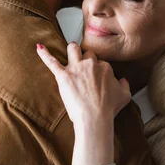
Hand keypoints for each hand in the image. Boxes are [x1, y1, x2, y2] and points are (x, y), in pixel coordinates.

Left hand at [37, 42, 130, 164]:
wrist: (95, 118)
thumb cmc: (109, 108)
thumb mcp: (125, 96)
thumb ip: (125, 84)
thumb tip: (122, 80)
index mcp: (105, 67)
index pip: (101, 62)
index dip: (98, 70)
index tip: (97, 79)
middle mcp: (90, 64)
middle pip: (87, 54)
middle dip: (86, 59)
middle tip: (85, 69)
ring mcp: (76, 68)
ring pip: (73, 49)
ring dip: (72, 50)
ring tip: (71, 52)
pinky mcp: (63, 76)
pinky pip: (51, 61)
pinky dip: (44, 54)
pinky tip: (39, 47)